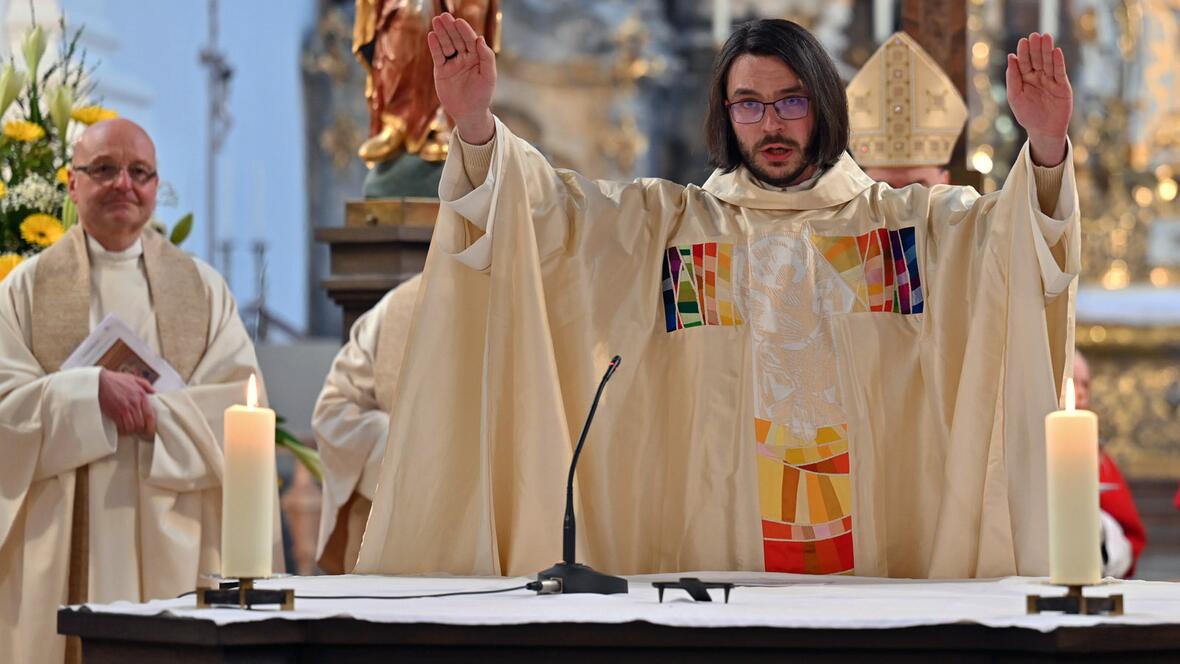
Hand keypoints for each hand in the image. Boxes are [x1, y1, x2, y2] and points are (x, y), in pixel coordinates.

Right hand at [98, 369, 155, 438]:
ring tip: (130, 430)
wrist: (99, 381)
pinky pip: (121, 426)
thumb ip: (145, 384)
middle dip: (140, 430)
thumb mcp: (133, 378)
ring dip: (131, 431)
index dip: (151, 427)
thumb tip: (154, 391)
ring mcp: (124, 408)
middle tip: (139, 433)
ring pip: (131, 427)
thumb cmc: (116, 380)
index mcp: (141, 395)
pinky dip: (122, 430)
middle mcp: (134, 403)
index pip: (150, 415)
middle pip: (141, 424)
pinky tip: (121, 429)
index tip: (151, 432)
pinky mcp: (114, 412)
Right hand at [427, 12, 495, 143]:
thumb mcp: (488, 77)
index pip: (470, 40)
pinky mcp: (442, 70)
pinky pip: (438, 56)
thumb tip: (480, 38)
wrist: (469, 113)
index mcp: (477, 57)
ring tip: (436, 21)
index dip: (464, 31)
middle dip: (450, 28)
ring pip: (446, 45)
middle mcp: (464, 57)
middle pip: (456, 39)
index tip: (458, 22)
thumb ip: (486, 57)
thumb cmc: (482, 95)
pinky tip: (431, 36)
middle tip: (444, 16)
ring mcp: (452, 63)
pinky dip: (435, 46)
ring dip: (441, 33)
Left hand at [1006, 32, 1072, 165]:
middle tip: (1035, 35)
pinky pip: (1060, 72)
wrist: (1043, 131)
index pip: (1023, 63)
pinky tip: (1056, 51)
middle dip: (1036, 48)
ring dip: (1047, 50)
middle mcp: (1038, 77)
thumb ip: (1012, 78)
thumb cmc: (1027, 115)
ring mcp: (1051, 81)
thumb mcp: (1015, 97)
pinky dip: (1058, 62)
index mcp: (1025, 79)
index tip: (1022, 41)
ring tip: (1046, 37)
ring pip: (1049, 63)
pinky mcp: (1062, 86)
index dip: (1023, 52)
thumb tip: (1011, 58)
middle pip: (1037, 59)